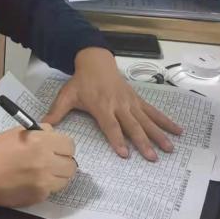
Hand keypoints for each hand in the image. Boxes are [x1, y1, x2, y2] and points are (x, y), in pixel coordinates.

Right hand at [0, 125, 76, 208]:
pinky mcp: (39, 196)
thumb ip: (39, 132)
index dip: (63, 146)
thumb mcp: (16, 132)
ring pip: (65, 179)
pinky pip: (52, 190)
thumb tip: (53, 134)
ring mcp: (44, 181)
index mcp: (41, 142)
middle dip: (63, 162)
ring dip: (57, 176)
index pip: (70, 145)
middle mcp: (46, 161)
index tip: (57, 148)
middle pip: (71, 164)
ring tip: (43, 173)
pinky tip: (32, 182)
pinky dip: (46, 186)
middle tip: (52, 162)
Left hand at [43, 47, 181, 160]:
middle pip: (132, 126)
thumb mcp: (66, 95)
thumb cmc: (81, 82)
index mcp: (101, 106)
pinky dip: (165, 121)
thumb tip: (41, 126)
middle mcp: (118, 105)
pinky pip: (153, 111)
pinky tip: (178, 130)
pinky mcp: (137, 100)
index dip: (117, 139)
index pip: (110, 125)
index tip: (125, 154)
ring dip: (158, 134)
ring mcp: (130, 102)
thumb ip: (56, 112)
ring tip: (169, 148)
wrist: (95, 61)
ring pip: (146, 120)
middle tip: (152, 157)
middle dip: (142, 142)